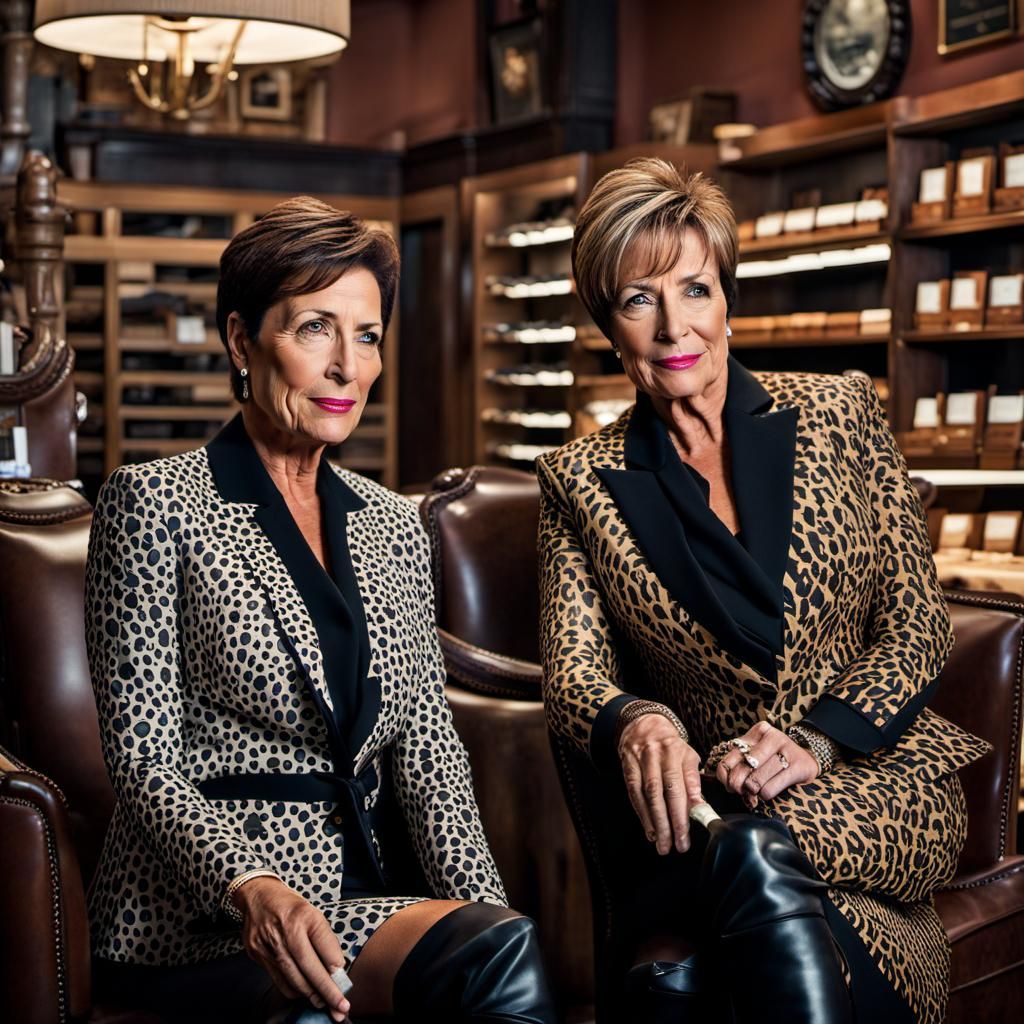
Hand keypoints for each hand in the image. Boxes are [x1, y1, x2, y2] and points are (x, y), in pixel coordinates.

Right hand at [235, 876, 350, 1021]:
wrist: (258, 897)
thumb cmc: (290, 906)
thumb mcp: (312, 913)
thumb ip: (323, 939)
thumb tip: (336, 968)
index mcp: (304, 915)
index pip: (325, 945)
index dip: (335, 967)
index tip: (345, 985)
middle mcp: (286, 930)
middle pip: (310, 968)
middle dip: (327, 992)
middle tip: (340, 1008)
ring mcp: (270, 944)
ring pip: (293, 979)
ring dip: (311, 995)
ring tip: (323, 1003)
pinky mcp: (258, 955)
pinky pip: (279, 980)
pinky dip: (293, 990)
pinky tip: (303, 992)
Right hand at [618, 712, 702, 854]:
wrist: (644, 724)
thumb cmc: (671, 745)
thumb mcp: (687, 756)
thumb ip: (693, 780)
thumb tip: (699, 807)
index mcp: (676, 751)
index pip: (680, 785)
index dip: (684, 811)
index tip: (688, 833)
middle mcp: (657, 755)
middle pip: (662, 793)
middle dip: (670, 822)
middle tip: (677, 845)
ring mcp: (640, 760)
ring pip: (647, 795)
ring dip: (655, 822)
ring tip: (662, 843)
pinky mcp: (627, 766)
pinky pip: (633, 793)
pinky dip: (641, 813)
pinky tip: (649, 829)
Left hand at [715, 721, 817, 807]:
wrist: (809, 759)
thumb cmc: (776, 758)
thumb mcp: (758, 753)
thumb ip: (740, 763)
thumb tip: (727, 783)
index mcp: (759, 731)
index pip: (732, 754)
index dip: (725, 774)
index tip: (727, 784)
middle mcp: (773, 736)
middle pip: (744, 767)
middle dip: (739, 784)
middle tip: (741, 791)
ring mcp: (787, 750)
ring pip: (756, 780)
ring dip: (752, 791)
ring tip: (755, 792)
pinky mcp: (798, 767)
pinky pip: (770, 788)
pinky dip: (764, 795)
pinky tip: (767, 793)